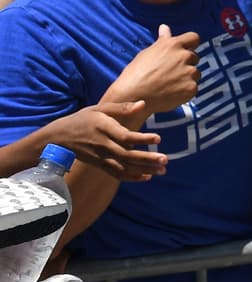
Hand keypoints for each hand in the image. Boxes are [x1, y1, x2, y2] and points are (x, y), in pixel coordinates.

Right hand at [44, 102, 164, 181]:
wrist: (56, 139)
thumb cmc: (81, 120)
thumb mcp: (99, 109)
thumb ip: (121, 108)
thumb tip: (143, 104)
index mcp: (103, 128)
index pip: (125, 136)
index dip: (142, 139)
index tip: (158, 138)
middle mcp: (102, 145)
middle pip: (127, 155)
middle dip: (147, 159)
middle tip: (165, 160)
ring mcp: (100, 157)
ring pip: (124, 167)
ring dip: (143, 170)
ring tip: (162, 170)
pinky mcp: (99, 165)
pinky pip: (116, 173)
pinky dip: (131, 177)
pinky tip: (147, 176)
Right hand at [112, 24, 200, 116]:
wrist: (132, 96)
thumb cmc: (136, 73)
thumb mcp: (148, 52)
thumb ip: (162, 41)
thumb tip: (165, 27)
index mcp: (173, 45)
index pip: (194, 37)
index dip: (190, 44)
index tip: (185, 50)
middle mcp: (184, 56)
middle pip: (194, 57)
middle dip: (186, 63)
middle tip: (170, 72)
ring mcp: (189, 72)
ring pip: (195, 73)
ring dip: (187, 77)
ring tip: (168, 84)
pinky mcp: (191, 88)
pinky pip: (193, 87)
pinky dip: (185, 90)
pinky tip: (171, 93)